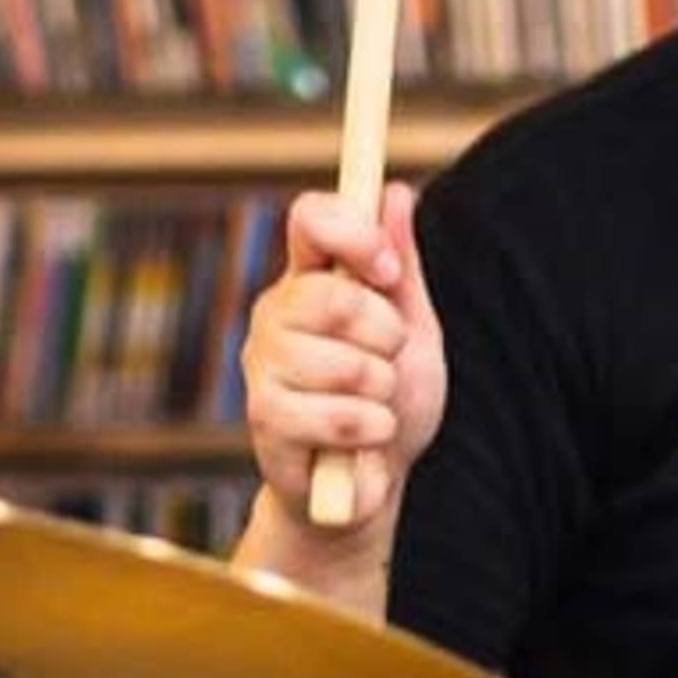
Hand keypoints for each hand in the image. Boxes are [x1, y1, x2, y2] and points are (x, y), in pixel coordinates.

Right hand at [239, 180, 446, 543]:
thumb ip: (401, 266)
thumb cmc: (392, 401)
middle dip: (385, 334)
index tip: (388, 269)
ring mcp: (263, 365)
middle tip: (389, 359)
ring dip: (382, 390)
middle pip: (332, 294)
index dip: (353, 233)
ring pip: (342, 362)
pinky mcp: (264, 418)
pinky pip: (336, 413)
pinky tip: (363, 439)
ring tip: (375, 405)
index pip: (310, 219)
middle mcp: (277, 313)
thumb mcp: (413, 328)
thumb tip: (397, 192)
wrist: (377, 484)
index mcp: (311, 279)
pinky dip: (370, 429)